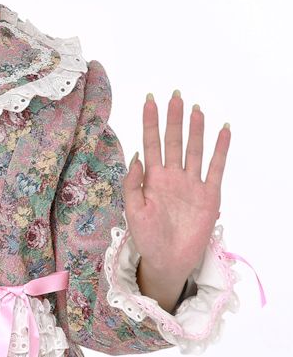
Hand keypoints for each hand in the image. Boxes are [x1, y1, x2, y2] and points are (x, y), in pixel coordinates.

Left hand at [122, 91, 229, 290]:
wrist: (167, 261)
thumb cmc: (147, 238)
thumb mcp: (133, 211)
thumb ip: (132, 184)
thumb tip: (137, 156)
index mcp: (152, 179)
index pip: (151, 143)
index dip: (150, 122)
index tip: (150, 101)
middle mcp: (173, 176)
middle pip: (173, 141)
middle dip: (173, 119)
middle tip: (175, 95)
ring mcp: (191, 184)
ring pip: (194, 150)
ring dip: (196, 130)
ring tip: (195, 109)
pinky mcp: (209, 195)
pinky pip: (216, 168)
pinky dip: (220, 149)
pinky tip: (223, 131)